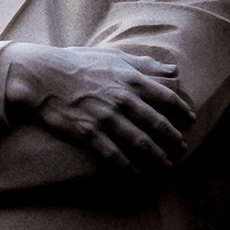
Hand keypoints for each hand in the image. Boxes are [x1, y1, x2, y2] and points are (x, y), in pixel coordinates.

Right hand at [2, 43, 193, 172]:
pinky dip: (129, 167)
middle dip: (174, 141)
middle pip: (159, 126)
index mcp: (130, 79)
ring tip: (166, 166)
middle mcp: (122, 99)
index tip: (189, 122)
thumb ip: (144, 64)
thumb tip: (174, 70)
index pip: (168, 99)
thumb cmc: (76, 63)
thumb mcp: (112, 57)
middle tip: (181, 150)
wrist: (40, 76)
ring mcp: (105, 118)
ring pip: (141, 144)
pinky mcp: (88, 133)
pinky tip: (137, 173)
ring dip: (158, 158)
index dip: (182, 113)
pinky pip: (115, 155)